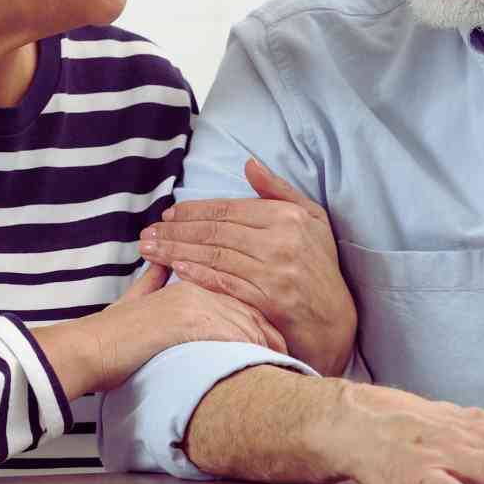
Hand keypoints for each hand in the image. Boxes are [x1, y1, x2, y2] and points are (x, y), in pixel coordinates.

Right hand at [39, 263, 286, 394]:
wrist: (92, 348)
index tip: (279, 339)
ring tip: (285, 367)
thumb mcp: (138, 299)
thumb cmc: (114, 333)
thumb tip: (161, 264)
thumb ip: (155, 279)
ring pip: (248, 321)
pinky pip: (235, 335)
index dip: (262, 318)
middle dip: (273, 332)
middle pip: (251, 306)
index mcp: (191, 281)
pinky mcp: (192, 320)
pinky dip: (254, 352)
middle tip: (292, 355)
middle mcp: (198, 286)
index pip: (240, 293)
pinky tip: (266, 368)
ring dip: (269, 345)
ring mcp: (196, 301)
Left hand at [139, 158, 356, 376]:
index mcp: (287, 217)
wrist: (335, 319)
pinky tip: (175, 271)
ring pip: (214, 256)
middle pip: (215, 232)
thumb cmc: (320, 266)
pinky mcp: (268, 301)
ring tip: (150, 250)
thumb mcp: (312, 219)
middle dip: (176, 231)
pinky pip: (224, 283)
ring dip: (176, 252)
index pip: (229, 210)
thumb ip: (279, 191)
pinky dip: (197, 275)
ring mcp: (274, 272)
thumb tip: (249, 164)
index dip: (193, 211)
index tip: (169, 214)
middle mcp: (281, 241)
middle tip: (148, 233)